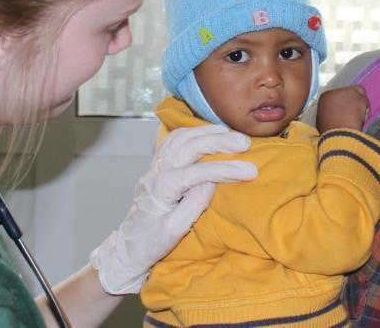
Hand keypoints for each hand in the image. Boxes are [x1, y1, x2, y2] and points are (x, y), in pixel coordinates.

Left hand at [89, 124, 257, 293]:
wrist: (129, 247)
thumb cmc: (151, 243)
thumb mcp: (175, 230)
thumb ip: (194, 204)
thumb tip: (212, 182)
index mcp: (162, 188)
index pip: (198, 172)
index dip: (226, 169)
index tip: (250, 170)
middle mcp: (157, 172)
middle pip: (189, 146)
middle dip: (218, 141)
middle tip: (244, 142)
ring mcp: (154, 167)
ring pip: (179, 138)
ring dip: (204, 132)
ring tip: (228, 133)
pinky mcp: (156, 168)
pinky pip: (172, 142)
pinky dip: (190, 133)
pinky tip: (204, 134)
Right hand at [315, 85, 369, 133]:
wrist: (336, 135)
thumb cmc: (329, 131)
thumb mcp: (325, 121)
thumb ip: (331, 113)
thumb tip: (337, 116)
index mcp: (325, 97)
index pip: (338, 96)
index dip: (344, 104)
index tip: (346, 113)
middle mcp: (335, 92)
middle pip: (350, 92)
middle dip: (353, 103)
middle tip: (354, 116)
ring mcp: (348, 93)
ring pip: (360, 96)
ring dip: (360, 107)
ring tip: (357, 121)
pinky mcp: (359, 98)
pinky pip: (366, 104)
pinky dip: (365, 113)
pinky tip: (360, 122)